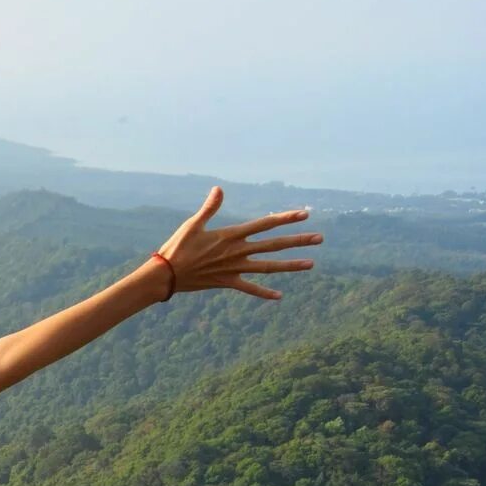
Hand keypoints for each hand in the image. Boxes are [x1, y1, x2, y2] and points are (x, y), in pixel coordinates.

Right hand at [154, 186, 321, 300]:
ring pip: (268, 267)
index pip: (264, 224)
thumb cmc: (177, 247)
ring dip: (290, 266)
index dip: (284, 219)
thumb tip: (219, 189)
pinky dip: (263, 292)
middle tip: (319, 238)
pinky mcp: (227, 282)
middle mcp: (237, 252)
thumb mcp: (192, 224)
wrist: (166, 275)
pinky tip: (279, 296)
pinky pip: (249, 288)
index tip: (304, 215)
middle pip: (274, 245)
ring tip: (311, 264)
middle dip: (298, 241)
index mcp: (230, 235)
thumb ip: (209, 208)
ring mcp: (234, 268)